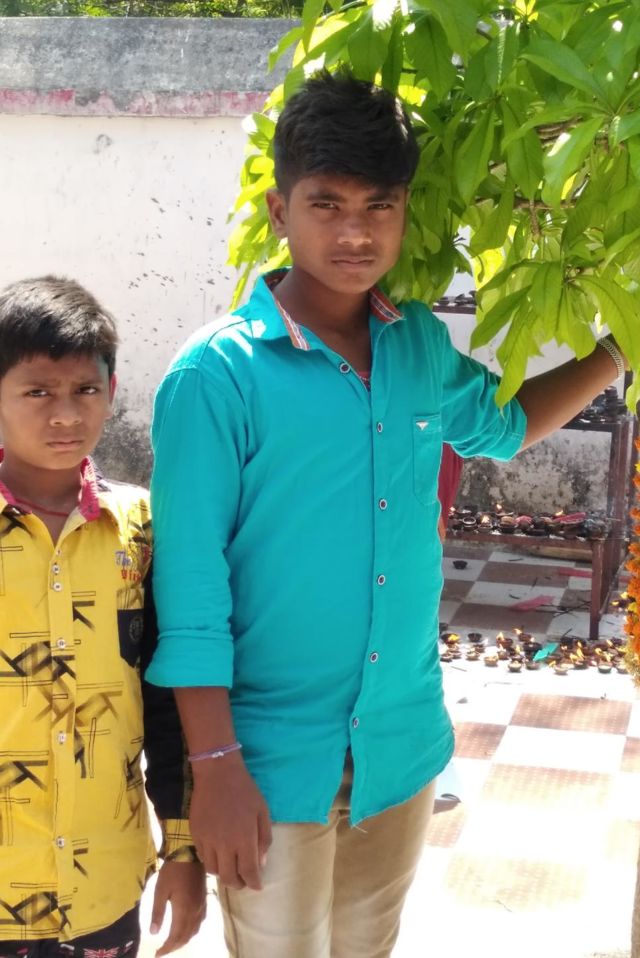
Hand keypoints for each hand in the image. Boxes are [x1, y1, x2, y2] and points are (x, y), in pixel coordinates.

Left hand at [150, 859, 206, 955]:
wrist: (190, 853)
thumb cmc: (172, 871)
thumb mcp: (160, 890)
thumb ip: (158, 912)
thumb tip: (153, 933)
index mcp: (183, 910)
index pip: (175, 936)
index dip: (166, 948)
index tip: (157, 954)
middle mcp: (194, 911)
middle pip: (186, 936)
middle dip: (174, 946)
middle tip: (163, 951)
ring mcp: (201, 906)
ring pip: (194, 930)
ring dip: (184, 940)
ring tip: (173, 942)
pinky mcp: (204, 900)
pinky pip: (200, 922)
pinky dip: (192, 930)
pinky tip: (187, 928)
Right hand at [190, 753, 271, 890]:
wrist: (217, 773)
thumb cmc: (245, 790)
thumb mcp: (263, 811)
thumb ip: (264, 839)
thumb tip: (261, 863)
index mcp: (245, 839)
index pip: (249, 872)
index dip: (254, 883)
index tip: (258, 886)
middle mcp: (225, 844)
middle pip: (229, 878)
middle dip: (239, 884)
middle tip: (244, 881)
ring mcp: (208, 841)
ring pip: (214, 871)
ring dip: (224, 874)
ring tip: (230, 869)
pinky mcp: (196, 835)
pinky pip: (203, 858)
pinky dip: (211, 862)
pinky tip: (218, 855)